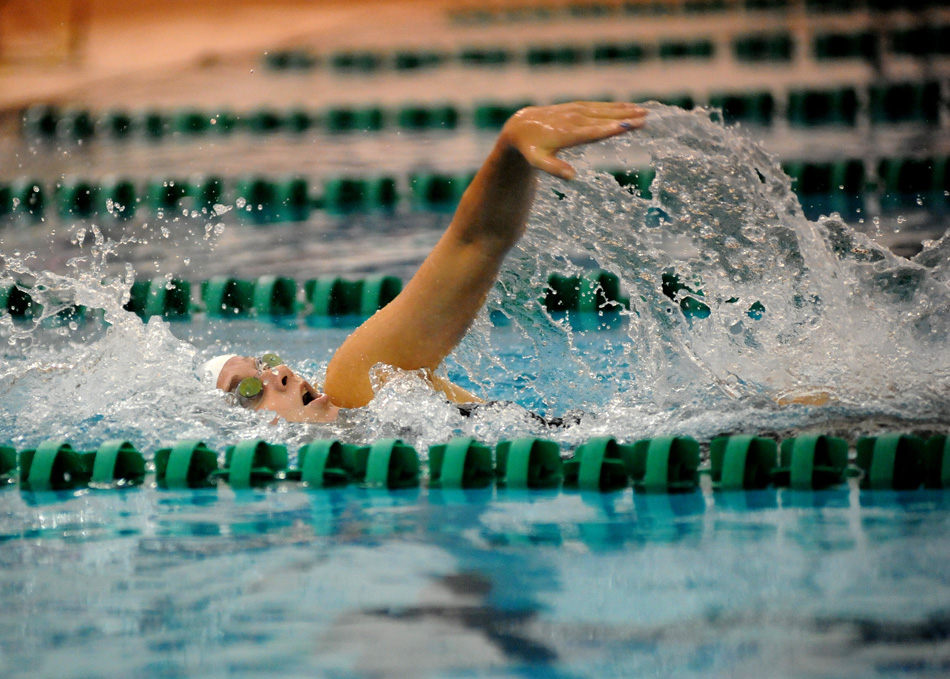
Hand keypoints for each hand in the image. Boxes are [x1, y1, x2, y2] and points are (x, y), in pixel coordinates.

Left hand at [500, 101, 646, 179]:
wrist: (521, 127)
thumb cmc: (531, 149)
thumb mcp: (538, 162)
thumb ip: (554, 168)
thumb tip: (572, 177)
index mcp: (566, 133)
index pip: (592, 131)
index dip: (609, 129)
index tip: (627, 127)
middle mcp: (573, 119)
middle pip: (603, 118)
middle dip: (624, 117)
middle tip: (645, 118)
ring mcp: (576, 110)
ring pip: (604, 109)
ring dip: (624, 109)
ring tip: (644, 111)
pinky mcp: (577, 106)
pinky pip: (599, 105)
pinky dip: (615, 105)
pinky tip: (628, 106)